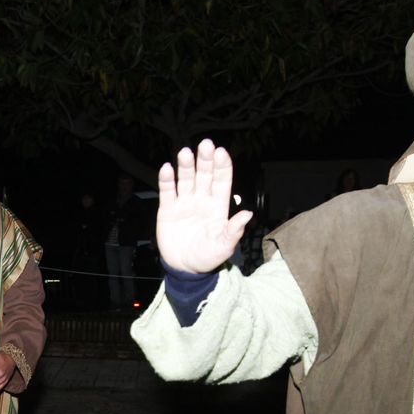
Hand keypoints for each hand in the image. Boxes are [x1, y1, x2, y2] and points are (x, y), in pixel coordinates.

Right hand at [155, 138, 252, 272]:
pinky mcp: (168, 209)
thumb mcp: (224, 247)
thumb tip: (247, 215)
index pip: (222, 181)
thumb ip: (234, 231)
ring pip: (186, 179)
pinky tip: (167, 168)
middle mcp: (202, 200)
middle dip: (205, 160)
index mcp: (218, 206)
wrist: (184, 268)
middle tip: (205, 145)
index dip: (222, 167)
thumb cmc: (207, 257)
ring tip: (185, 153)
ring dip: (186, 166)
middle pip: (204, 175)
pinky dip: (166, 179)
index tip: (221, 153)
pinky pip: (167, 191)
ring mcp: (184, 203)